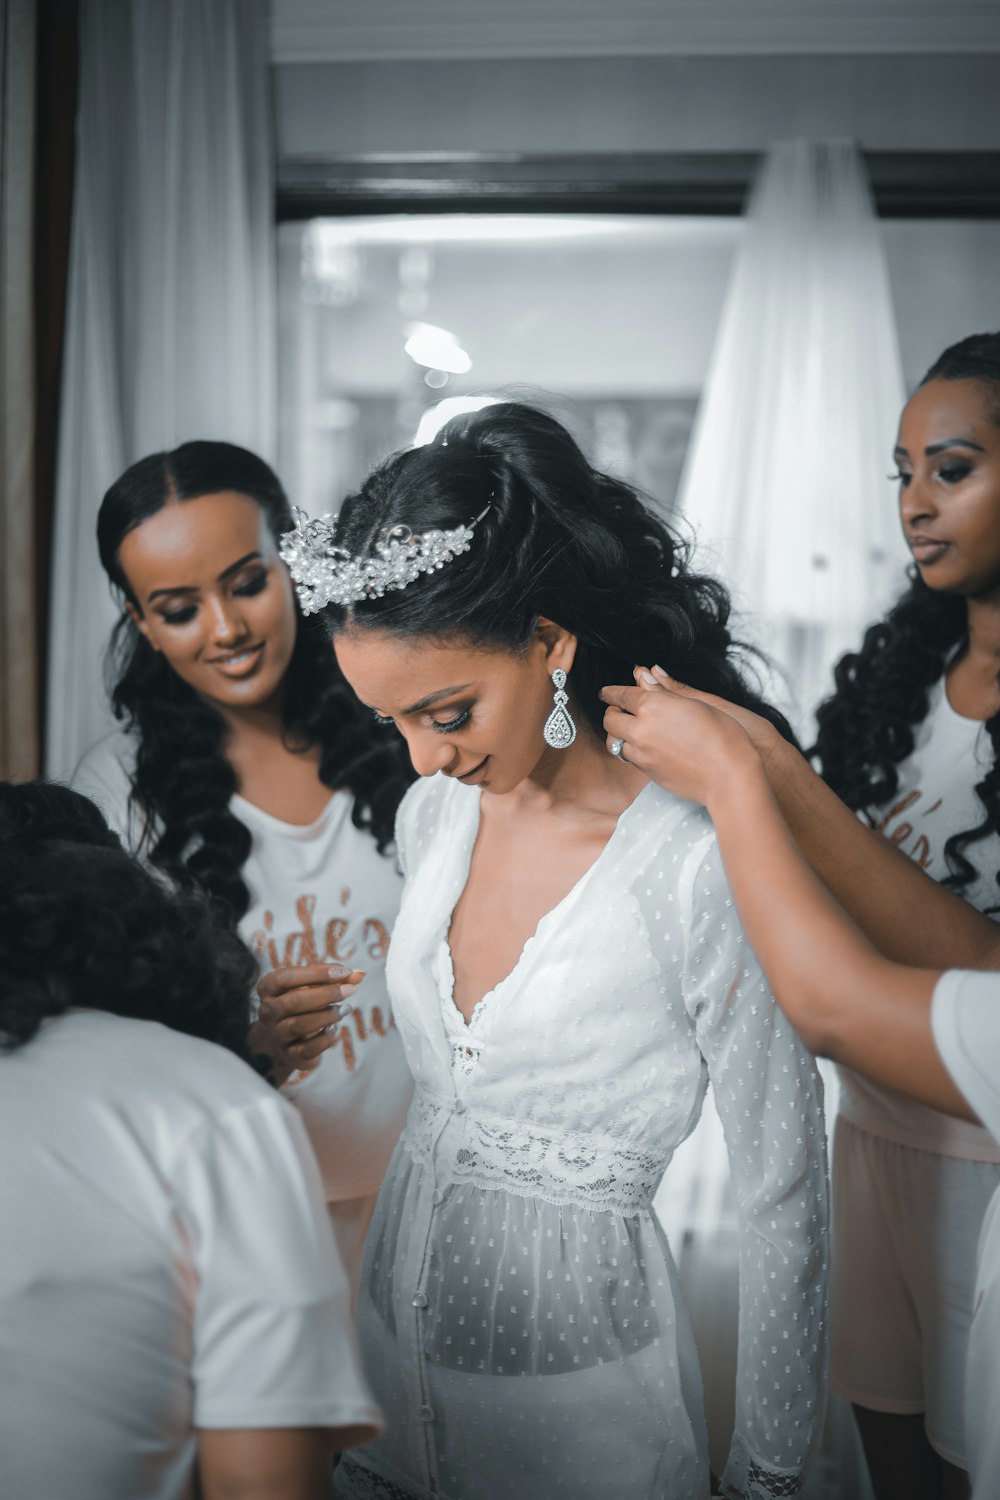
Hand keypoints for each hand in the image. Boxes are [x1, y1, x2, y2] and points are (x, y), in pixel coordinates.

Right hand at [251, 962, 363, 1085]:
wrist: (285, 1040)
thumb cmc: (302, 1003)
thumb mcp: (313, 985)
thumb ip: (335, 978)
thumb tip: (360, 974)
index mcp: (268, 988)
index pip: (286, 977)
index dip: (317, 973)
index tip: (345, 972)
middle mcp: (267, 1012)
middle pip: (293, 1002)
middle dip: (326, 994)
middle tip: (351, 990)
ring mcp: (277, 1035)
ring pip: (299, 1025)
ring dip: (327, 1015)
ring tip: (345, 1009)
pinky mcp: (290, 1054)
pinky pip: (308, 1048)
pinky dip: (326, 1038)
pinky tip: (335, 1029)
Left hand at [600, 666, 762, 808]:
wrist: (729, 779)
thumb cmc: (724, 738)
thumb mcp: (700, 704)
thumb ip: (668, 691)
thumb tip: (647, 675)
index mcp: (654, 706)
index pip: (622, 695)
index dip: (612, 692)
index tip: (607, 692)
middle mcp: (642, 730)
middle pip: (610, 718)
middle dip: (612, 711)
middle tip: (621, 709)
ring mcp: (642, 754)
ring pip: (614, 741)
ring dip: (618, 733)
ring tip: (630, 729)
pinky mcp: (647, 772)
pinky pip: (629, 757)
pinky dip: (629, 749)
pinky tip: (644, 746)